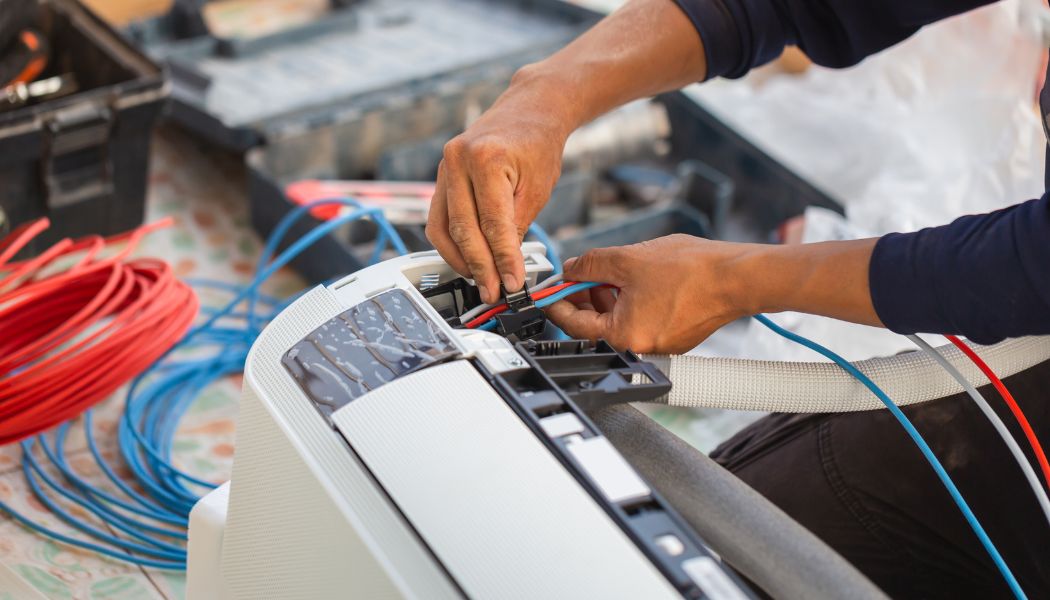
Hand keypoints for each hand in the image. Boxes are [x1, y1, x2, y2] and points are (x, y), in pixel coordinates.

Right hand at [426, 71, 570, 303]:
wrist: (528, 110)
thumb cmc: (537, 143)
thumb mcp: (537, 188)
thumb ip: (517, 227)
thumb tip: (505, 267)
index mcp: (486, 158)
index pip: (492, 223)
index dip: (502, 260)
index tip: (512, 284)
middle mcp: (457, 160)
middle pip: (463, 229)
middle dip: (480, 267)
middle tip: (494, 292)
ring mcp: (444, 168)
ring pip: (443, 228)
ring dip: (460, 260)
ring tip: (481, 281)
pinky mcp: (441, 177)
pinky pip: (439, 219)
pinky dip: (451, 244)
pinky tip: (467, 260)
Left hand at [546, 235, 752, 353]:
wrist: (736, 276)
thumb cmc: (691, 271)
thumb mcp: (626, 258)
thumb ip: (589, 265)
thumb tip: (569, 270)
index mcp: (623, 336)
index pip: (574, 324)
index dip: (557, 302)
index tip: (548, 290)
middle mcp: (640, 348)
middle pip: (596, 324)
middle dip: (584, 296)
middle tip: (578, 274)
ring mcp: (659, 344)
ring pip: (619, 320)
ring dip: (607, 296)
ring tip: (611, 270)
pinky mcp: (674, 336)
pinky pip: (640, 320)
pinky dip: (630, 301)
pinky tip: (634, 279)